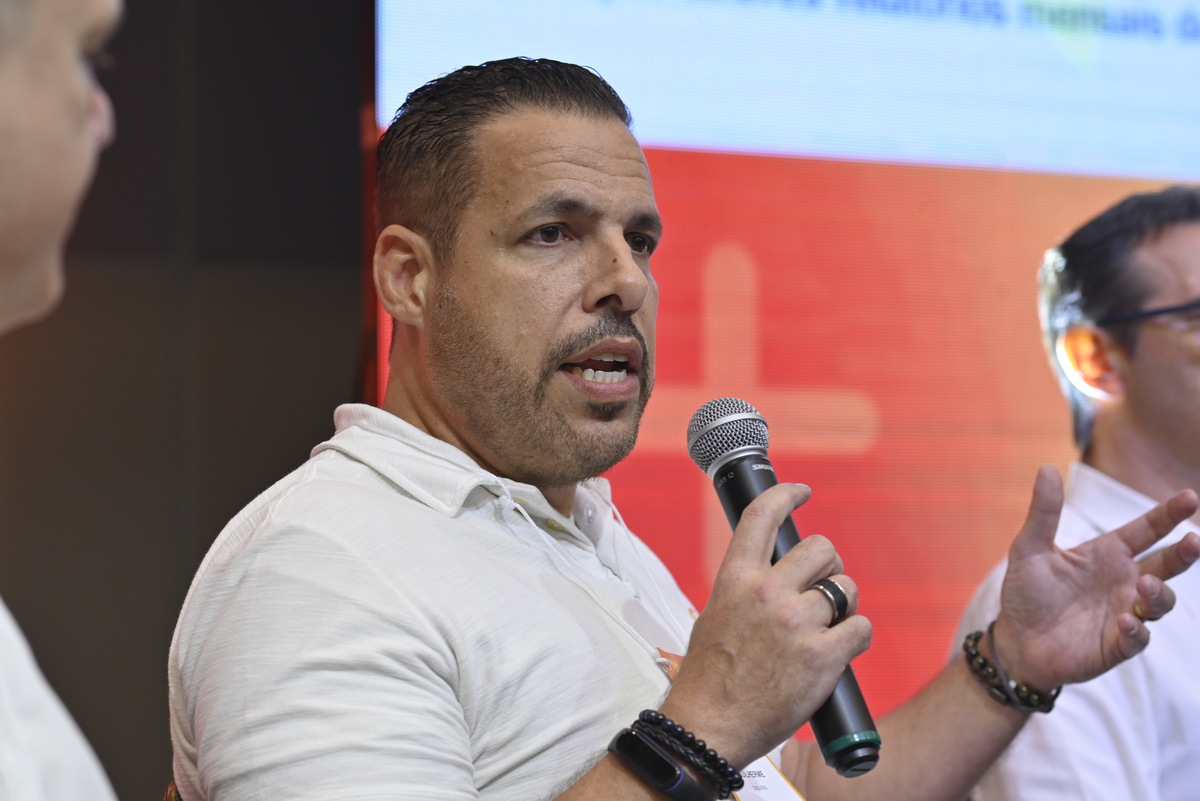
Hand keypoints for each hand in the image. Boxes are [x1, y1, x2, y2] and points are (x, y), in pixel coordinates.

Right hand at [660, 483, 871, 768]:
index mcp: (735, 579)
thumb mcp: (715, 616)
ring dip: (844, 605)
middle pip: (821, 548)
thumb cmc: (709, 679)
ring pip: (845, 587)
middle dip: (829, 566)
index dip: (786, 495)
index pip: (762, 516)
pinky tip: (839, 651)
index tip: (802, 492)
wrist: (710, 727)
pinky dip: (855, 637)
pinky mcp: (822, 655)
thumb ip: (744, 590)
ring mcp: (795, 623)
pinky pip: (861, 627)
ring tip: (828, 628)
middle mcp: (766, 593)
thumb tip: (774, 575)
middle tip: (824, 590)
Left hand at [992, 465, 1199, 690]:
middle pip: (1165, 566)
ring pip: (1159, 602)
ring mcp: (1124, 613)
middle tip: (1194, 540)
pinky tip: (1126, 621)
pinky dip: (1136, 630)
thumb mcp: (1029, 548)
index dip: (1168, 514)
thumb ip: (1044, 513)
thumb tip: (1046, 468)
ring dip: (1158, 594)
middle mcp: (1123, 582)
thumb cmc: (1026, 592)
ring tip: (1145, 586)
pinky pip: (1137, 638)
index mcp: (1108, 554)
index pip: (1146, 530)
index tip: (1190, 496)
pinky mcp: (1116, 646)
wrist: (1015, 641)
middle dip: (1183, 553)